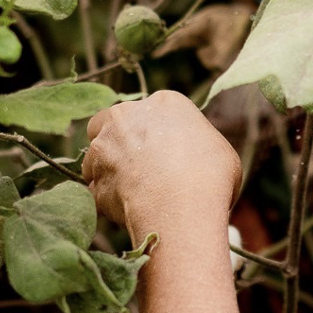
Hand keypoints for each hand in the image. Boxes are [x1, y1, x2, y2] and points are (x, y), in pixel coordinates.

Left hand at [82, 90, 241, 243]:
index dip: (157, 132)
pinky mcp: (93, 181)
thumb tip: (191, 154)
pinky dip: (107, 198)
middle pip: (114, 123)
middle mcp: (126, 116)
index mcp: (164, 102)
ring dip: (110, 169)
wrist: (181, 209)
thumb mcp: (219, 149)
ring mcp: (103, 147)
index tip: (167, 151)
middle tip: (143, 166)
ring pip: (97, 155)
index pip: (152, 110)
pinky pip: (97, 189)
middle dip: (122, 141)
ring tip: (136, 192)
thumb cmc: (210, 177)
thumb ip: (197, 143)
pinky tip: (129, 210)